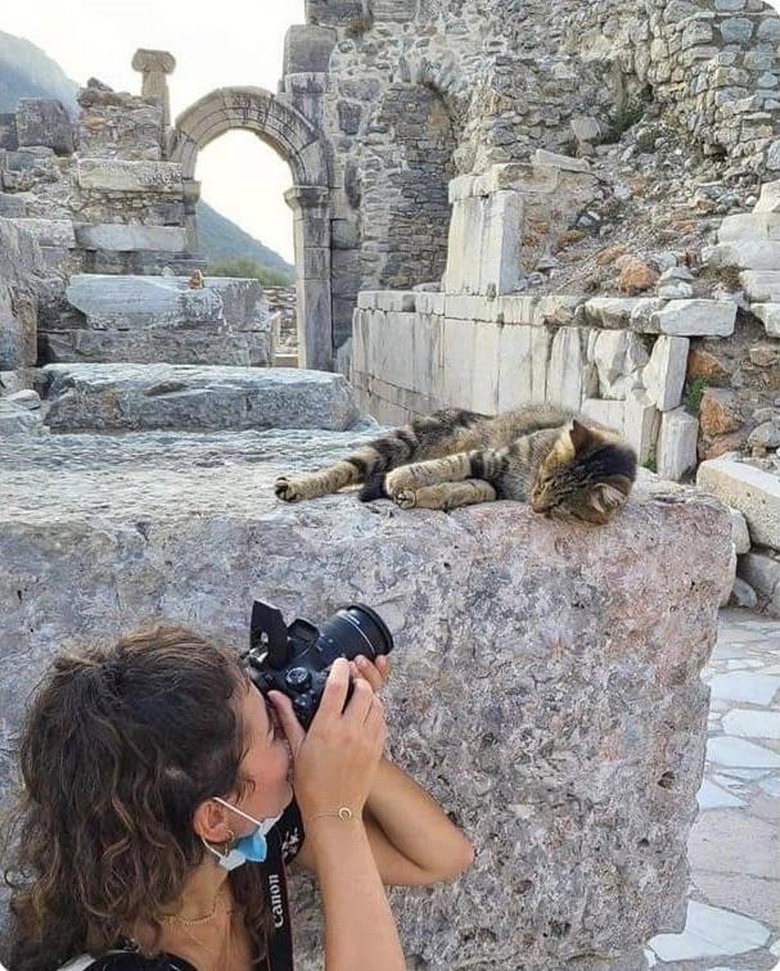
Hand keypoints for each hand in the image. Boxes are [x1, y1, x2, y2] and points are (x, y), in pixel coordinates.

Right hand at [269, 658, 385, 820]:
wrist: (334, 813)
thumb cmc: (311, 785)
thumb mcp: (296, 749)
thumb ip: (288, 718)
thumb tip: (275, 696)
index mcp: (327, 728)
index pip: (338, 686)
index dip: (340, 669)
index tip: (339, 663)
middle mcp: (350, 730)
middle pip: (363, 690)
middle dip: (357, 680)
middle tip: (349, 680)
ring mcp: (367, 739)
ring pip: (376, 703)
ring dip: (369, 695)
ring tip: (358, 696)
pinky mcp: (378, 749)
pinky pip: (383, 721)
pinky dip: (377, 712)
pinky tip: (366, 715)